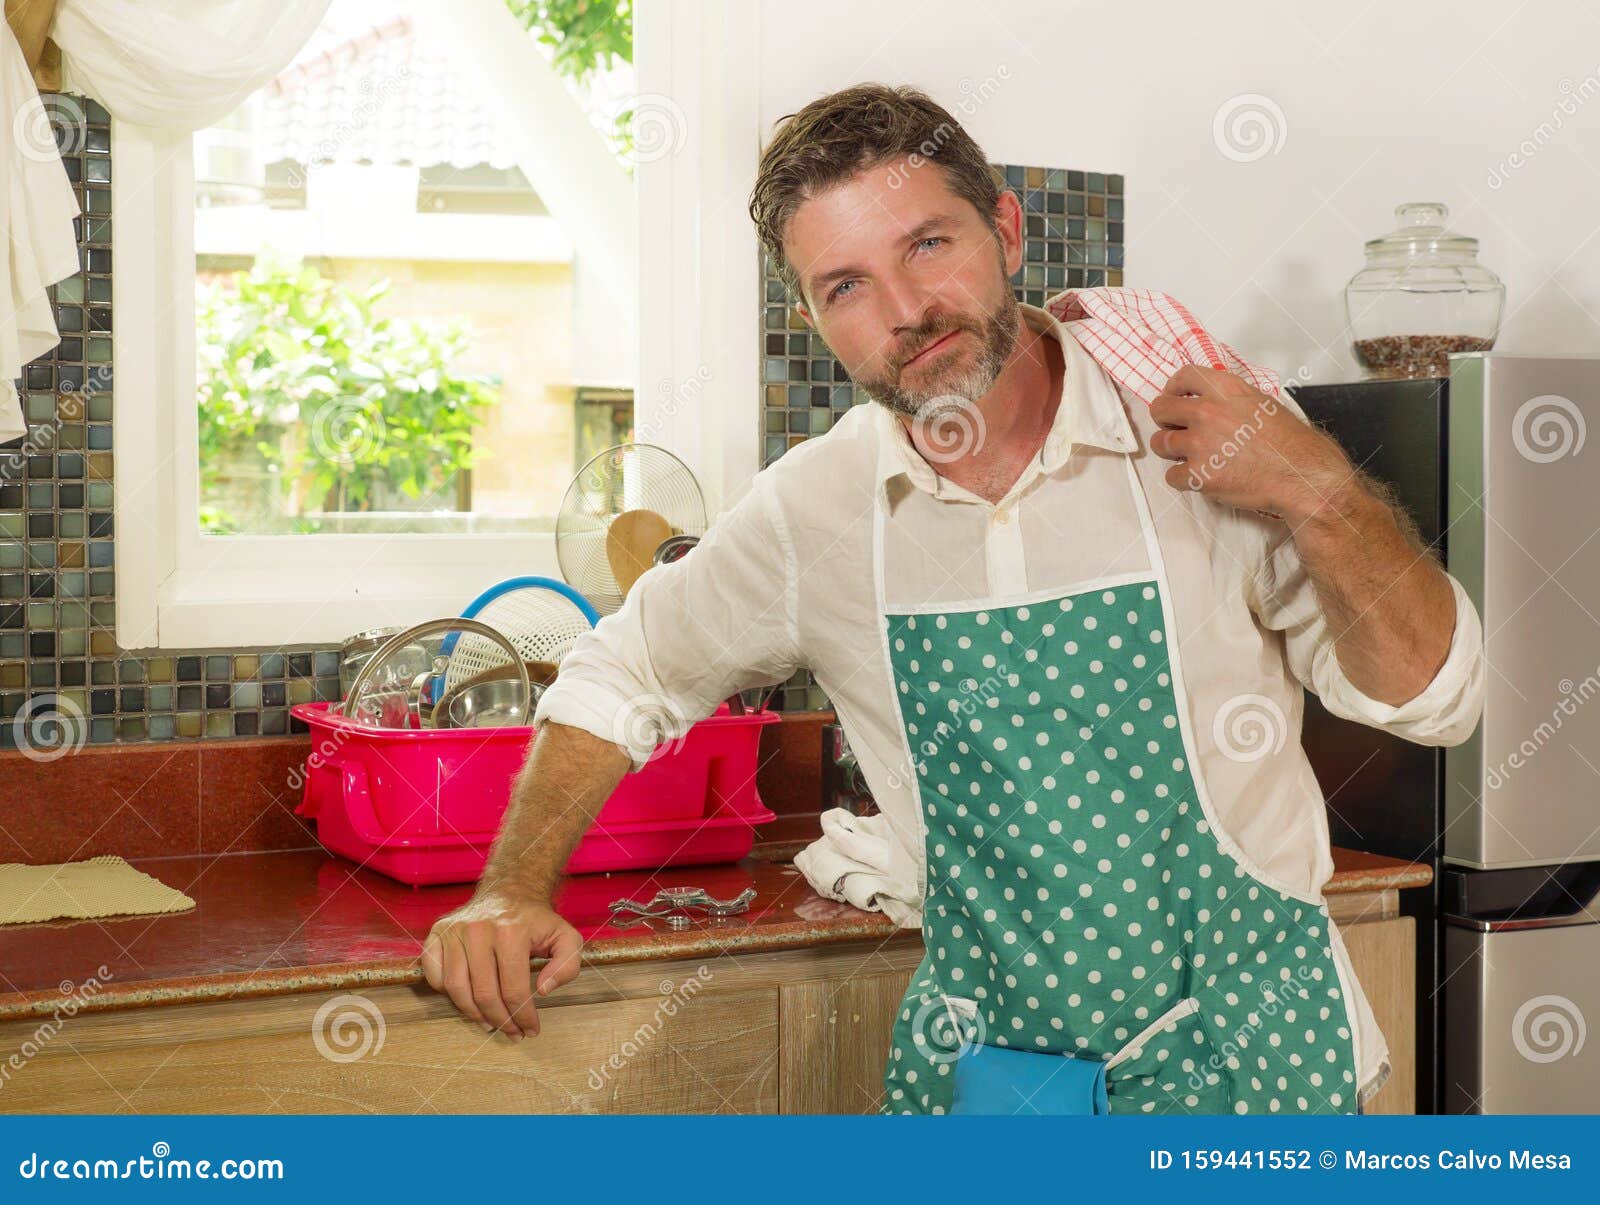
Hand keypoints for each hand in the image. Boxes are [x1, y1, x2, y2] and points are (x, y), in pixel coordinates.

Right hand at [421, 890, 582, 1039]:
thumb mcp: (565, 937)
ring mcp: (454, 931)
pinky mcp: (437, 934)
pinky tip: (468, 1000)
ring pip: (457, 990)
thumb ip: (567, 964)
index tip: (530, 1030)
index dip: (523, 1017)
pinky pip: (436, 977)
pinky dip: (449, 995)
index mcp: (511, 931)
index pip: (514, 989)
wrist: (509, 891)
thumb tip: (543, 990)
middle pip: (484, 994)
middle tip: (512, 1033)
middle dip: (501, 1021)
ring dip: (474, 1014)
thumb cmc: (536, 921)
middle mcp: (478, 930)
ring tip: (491, 1023)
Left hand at [1148, 365, 1354, 523]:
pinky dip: (1183, 479)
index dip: (1173, 388)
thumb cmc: (1290, 443)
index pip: (1183, 376)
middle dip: (1165, 420)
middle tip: (1176, 429)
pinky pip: (1171, 476)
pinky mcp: (1198, 474)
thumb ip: (1230, 398)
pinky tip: (1201, 476)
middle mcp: (1207, 412)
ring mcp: (1200, 444)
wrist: (1301, 475)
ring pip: (1160, 443)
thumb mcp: (1262, 403)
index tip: (1173, 396)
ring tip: (1191, 455)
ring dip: (1171, 450)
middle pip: (1160, 409)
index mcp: (1225, 389)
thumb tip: (1210, 400)